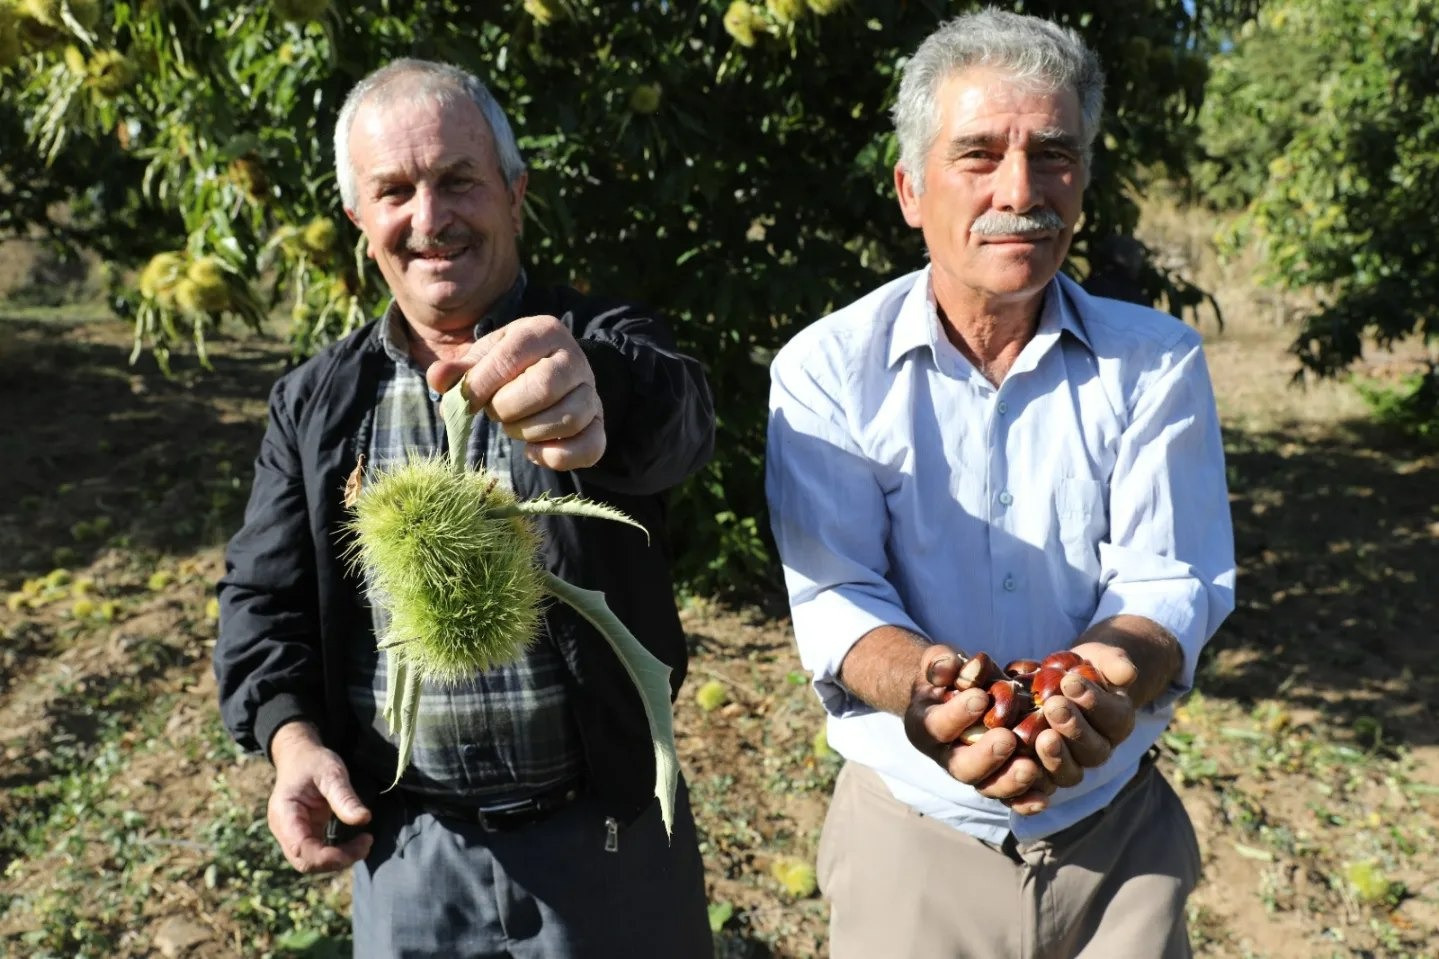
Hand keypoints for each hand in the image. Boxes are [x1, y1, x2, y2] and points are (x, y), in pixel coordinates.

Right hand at [267, 723, 372, 873]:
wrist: (299, 756)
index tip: (360, 845)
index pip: (301, 848)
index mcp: (285, 813)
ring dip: (338, 859)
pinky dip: (336, 854)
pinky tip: (355, 843)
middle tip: (366, 843)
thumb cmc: (313, 762)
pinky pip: (317, 854)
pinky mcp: (303, 835)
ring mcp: (291, 834)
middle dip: (337, 860)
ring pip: (311, 862)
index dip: (329, 856)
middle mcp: (283, 829)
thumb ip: (345, 797)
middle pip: (305, 862)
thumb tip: (364, 819)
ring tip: (364, 843)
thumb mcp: (332, 772)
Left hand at [426, 314, 604, 470]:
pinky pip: (589, 447)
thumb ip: (458, 370)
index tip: (468, 401)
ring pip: (567, 419)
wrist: (548, 375)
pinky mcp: (599, 425)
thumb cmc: (508, 367)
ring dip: (527, 432)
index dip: (483, 384)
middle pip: (543, 388)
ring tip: (513, 427)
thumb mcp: (483, 359)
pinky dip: (555, 456)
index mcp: (544, 331)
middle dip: (507, 409)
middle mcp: (575, 359)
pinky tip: (534, 450)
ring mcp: (592, 393)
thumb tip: (437, 379)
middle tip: (495, 413)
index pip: (512, 357)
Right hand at [904, 645, 1055, 815]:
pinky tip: (1043, 797)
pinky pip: (1011, 797)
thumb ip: (940, 662)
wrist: (961, 695)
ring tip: (1031, 768)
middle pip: (961, 767)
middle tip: (1007, 739)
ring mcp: (974, 772)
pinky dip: (1026, 800)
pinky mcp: (998, 780)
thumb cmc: (950, 676)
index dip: (957, 715)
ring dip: (1009, 782)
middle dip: (985, 756)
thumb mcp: (940, 662)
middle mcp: (946, 757)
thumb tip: (947, 668)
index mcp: (925, 727)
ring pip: (987, 787)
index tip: (980, 697)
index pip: (937, 726)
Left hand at [1030, 643, 1139, 786]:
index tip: (1070, 682)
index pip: (1113, 717)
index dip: (1094, 702)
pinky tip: (1018, 762)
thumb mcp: (1102, 659)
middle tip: (1053, 706)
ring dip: (1055, 755)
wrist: (1058, 683)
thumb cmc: (1084, 669)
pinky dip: (1032, 778)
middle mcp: (1099, 748)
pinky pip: (1042, 784)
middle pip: (1092, 749)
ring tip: (1040, 735)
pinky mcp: (1045, 772)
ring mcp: (1072, 764)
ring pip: (1069, 772)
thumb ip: (1115, 664)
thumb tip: (1127, 673)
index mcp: (1117, 722)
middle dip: (1073, 728)